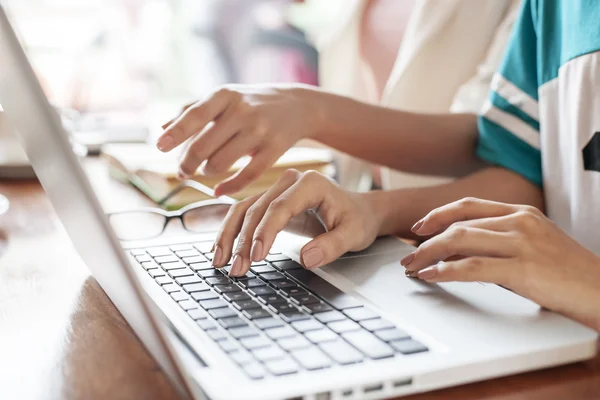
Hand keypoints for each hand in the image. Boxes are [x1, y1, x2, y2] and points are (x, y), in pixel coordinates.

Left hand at [156, 85, 322, 195]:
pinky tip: (218, 191)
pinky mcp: (275, 149)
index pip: (195, 115)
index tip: (159, 147)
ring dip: (208, 171)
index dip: (176, 133)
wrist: (298, 105)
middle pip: (203, 146)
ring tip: (208, 169)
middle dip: (187, 163)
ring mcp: (260, 130)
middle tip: (182, 171)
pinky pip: (247, 176)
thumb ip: (192, 110)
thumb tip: (161, 128)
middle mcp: (242, 111)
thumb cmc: (251, 101)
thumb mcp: (224, 97)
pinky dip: (228, 188)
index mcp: (225, 95)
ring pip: (221, 163)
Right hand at [211, 169, 381, 276]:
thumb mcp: (354, 235)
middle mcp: (290, 182)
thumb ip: (332, 246)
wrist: (359, 211)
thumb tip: (306, 258)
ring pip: (244, 210)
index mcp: (311, 184)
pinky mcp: (270, 202)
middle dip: (243, 241)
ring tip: (220, 263)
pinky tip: (220, 250)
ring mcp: (277, 190)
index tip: (257, 256)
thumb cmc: (357, 220)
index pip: (279, 207)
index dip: (265, 232)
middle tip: (236, 269)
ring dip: (229, 237)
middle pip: (257, 209)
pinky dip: (231, 232)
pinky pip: (245, 214)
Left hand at [401, 197, 599, 328]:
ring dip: (429, 254)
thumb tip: (455, 252)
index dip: (439, 215)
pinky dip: (446, 271)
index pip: (469, 205)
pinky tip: (432, 276)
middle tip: (408, 255)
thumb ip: (497, 243)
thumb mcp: (531, 248)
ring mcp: (522, 243)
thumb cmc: (567, 275)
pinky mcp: (522, 268)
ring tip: (414, 267)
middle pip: (458, 223)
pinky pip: (472, 267)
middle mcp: (520, 221)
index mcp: (522, 212)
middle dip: (426, 240)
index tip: (419, 227)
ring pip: (460, 240)